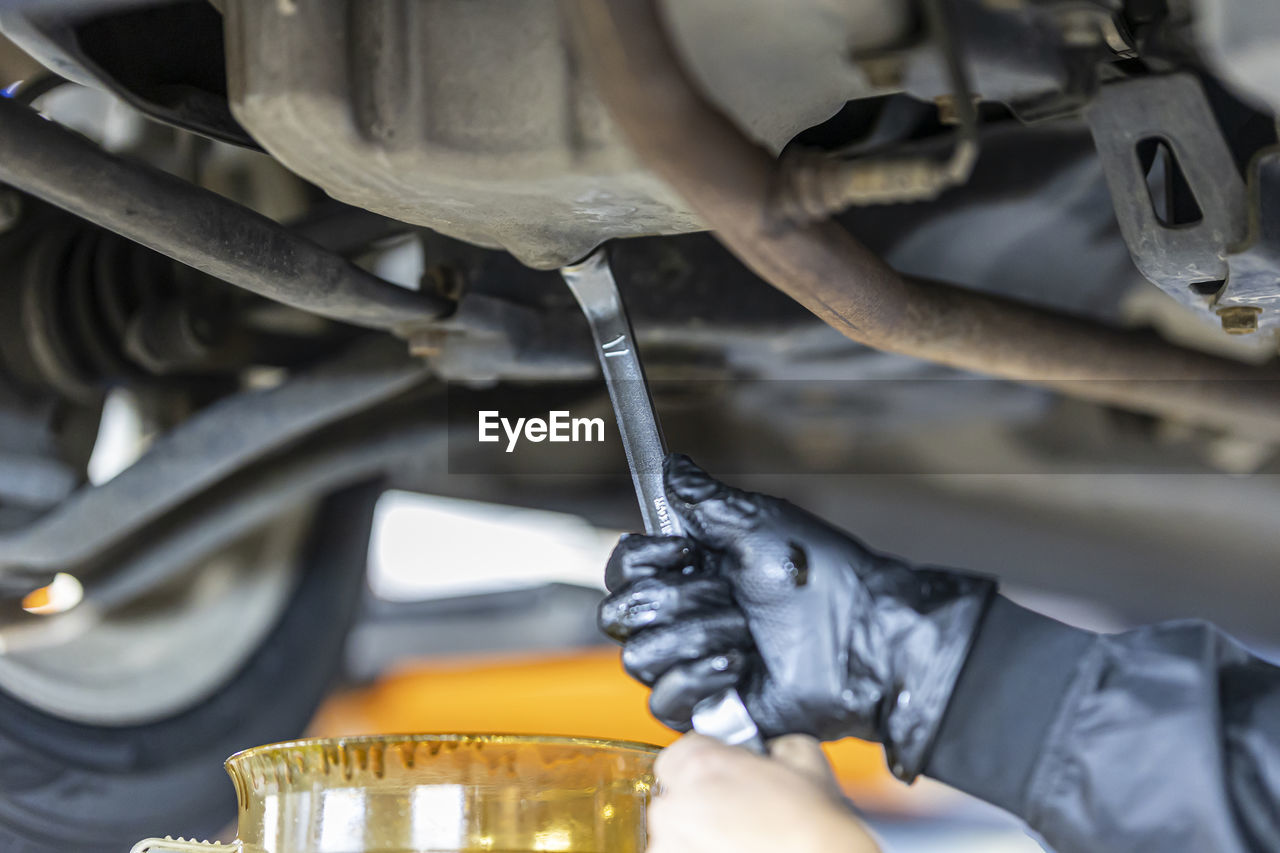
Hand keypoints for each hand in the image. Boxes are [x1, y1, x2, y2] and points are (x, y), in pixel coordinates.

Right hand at [599, 454, 994, 778]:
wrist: (862, 636)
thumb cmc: (824, 577)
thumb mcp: (758, 523)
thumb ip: (704, 498)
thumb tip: (672, 464)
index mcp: (692, 570)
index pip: (624, 568)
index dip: (644, 560)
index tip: (687, 550)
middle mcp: (685, 616)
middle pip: (621, 615)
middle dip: (678, 601)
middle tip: (729, 596)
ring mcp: (693, 663)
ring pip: (641, 657)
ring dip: (700, 636)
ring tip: (747, 634)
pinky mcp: (708, 706)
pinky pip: (665, 700)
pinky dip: (701, 678)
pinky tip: (740, 666)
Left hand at [647, 733, 880, 852]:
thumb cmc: (812, 823)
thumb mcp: (801, 753)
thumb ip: (768, 741)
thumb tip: (764, 746)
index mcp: (701, 763)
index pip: (680, 750)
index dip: (706, 761)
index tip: (721, 774)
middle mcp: (679, 801)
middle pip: (672, 789)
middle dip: (697, 796)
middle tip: (733, 807)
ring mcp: (674, 841)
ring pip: (672, 826)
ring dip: (693, 828)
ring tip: (733, 835)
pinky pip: (677, 850)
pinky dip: (695, 849)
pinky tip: (727, 848)